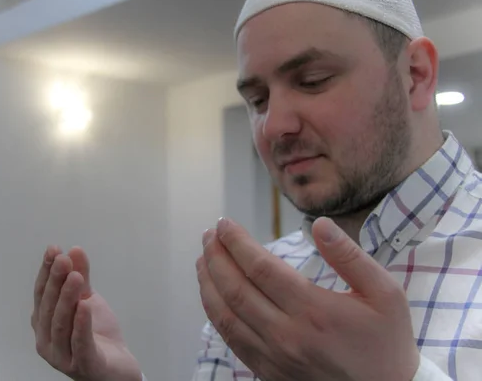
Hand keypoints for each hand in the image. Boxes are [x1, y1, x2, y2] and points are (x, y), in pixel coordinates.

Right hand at [32, 246, 141, 380]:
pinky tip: (84, 306)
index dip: (47, 271)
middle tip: (63, 259)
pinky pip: (79, 343)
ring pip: (60, 324)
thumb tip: (74, 250)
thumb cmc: (97, 335)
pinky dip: (81, 324)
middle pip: (49, 307)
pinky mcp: (82, 365)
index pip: (42, 294)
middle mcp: (47, 340)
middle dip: (55, 281)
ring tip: (75, 276)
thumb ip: (81, 277)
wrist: (117, 368)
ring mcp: (62, 356)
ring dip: (67, 298)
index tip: (54, 249)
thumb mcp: (88, 300)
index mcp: (44, 323)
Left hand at [196, 217, 419, 380]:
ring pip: (225, 315)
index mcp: (314, 310)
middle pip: (235, 288)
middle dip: (216, 256)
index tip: (224, 223)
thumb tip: (319, 225)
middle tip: (209, 234)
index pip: (260, 268)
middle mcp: (287, 334)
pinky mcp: (268, 372)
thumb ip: (349, 257)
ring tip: (203, 258)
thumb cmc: (386, 342)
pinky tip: (211, 294)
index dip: (236, 242)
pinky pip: (231, 339)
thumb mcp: (385, 294)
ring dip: (208, 283)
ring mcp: (273, 357)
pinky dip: (214, 313)